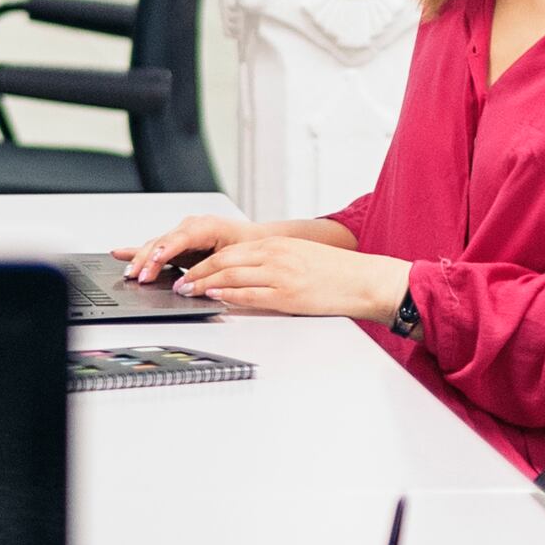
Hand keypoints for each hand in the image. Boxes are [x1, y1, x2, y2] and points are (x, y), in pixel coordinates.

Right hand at [116, 212, 240, 284]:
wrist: (255, 241)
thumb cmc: (248, 247)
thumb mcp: (235, 259)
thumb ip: (211, 269)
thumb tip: (190, 284)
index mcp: (206, 226)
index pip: (180, 237)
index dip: (165, 250)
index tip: (153, 262)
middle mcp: (190, 227)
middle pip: (162, 242)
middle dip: (148, 260)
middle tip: (138, 277)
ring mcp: (181, 234)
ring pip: (155, 245)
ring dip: (141, 260)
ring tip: (129, 273)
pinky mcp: (176, 243)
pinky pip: (155, 247)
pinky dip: (137, 251)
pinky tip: (120, 253)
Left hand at [163, 234, 412, 326]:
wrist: (364, 280)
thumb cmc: (335, 272)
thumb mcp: (299, 257)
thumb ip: (271, 261)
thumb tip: (243, 275)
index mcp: (277, 245)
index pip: (230, 251)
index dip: (205, 262)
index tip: (190, 271)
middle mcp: (275, 256)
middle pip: (225, 262)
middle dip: (198, 274)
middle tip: (180, 284)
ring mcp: (281, 275)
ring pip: (232, 277)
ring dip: (205, 285)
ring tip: (189, 293)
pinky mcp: (288, 295)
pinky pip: (250, 295)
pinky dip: (228, 296)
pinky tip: (215, 298)